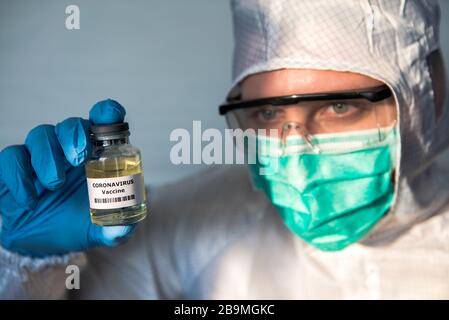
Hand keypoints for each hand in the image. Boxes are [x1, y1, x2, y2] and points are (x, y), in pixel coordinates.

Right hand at [0, 99, 136, 257]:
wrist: (43, 244)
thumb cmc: (76, 224)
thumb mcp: (99, 230)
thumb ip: (116, 230)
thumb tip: (125, 229)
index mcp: (94, 156)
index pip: (102, 123)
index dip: (106, 113)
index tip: (110, 115)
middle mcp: (67, 150)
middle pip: (70, 125)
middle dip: (74, 136)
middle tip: (79, 159)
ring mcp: (40, 157)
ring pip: (40, 135)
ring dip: (48, 157)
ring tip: (55, 184)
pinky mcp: (14, 169)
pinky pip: (11, 157)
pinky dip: (19, 176)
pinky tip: (30, 200)